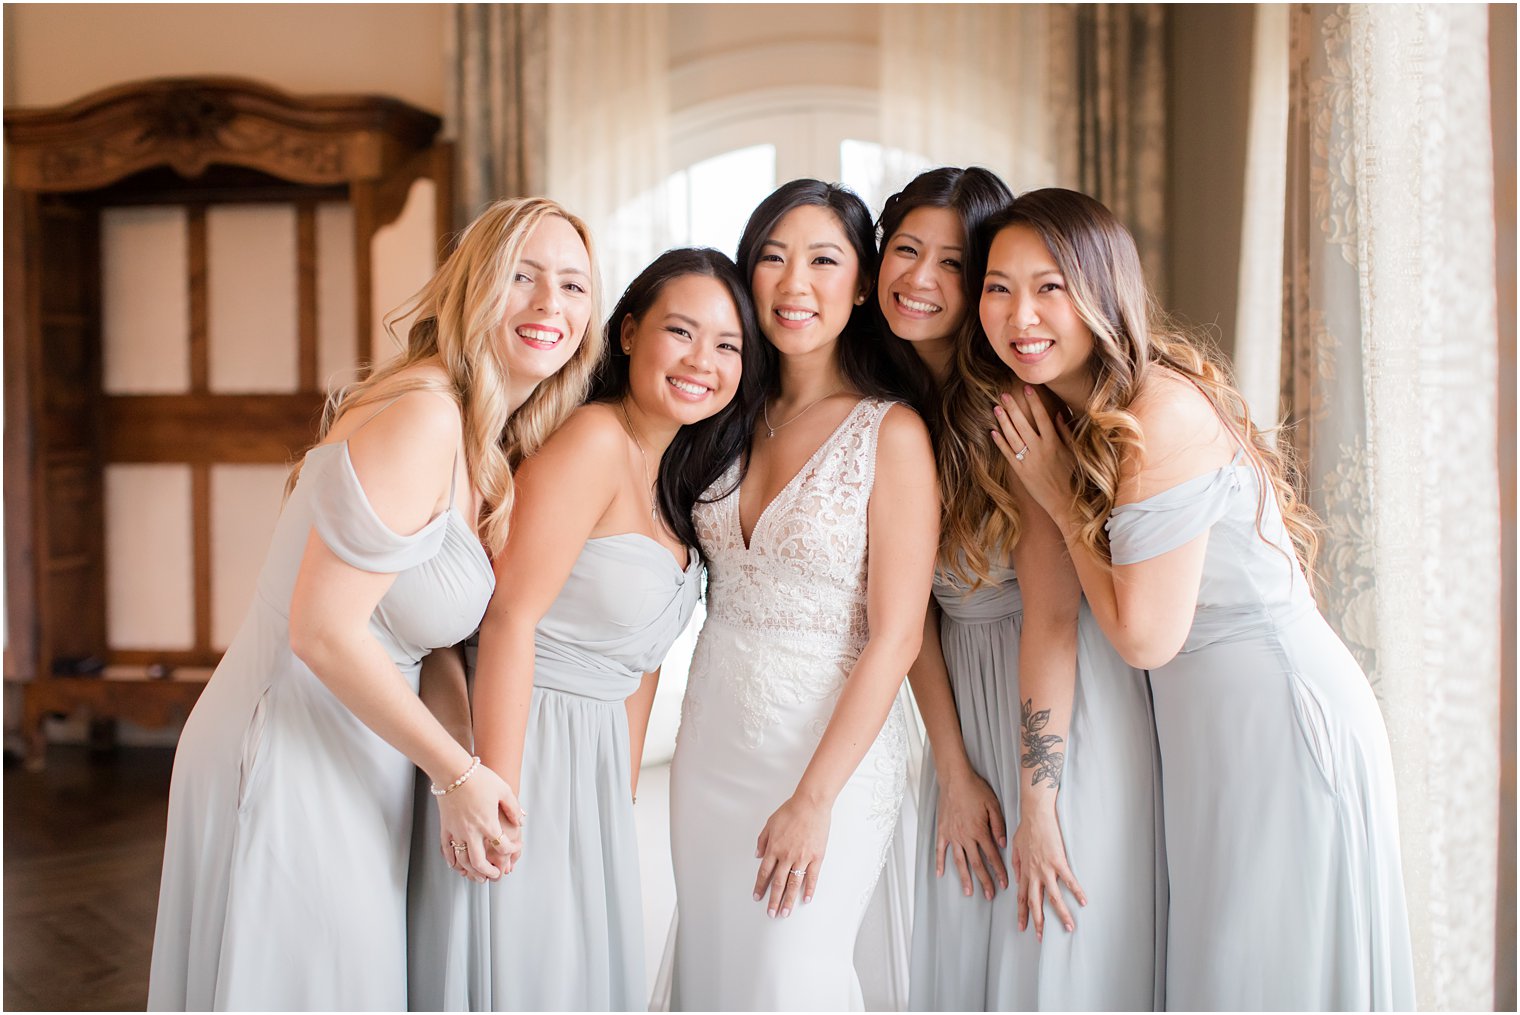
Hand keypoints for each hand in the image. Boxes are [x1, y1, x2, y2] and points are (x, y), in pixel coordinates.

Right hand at [436, 761, 524, 881]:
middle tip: (496, 875)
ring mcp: (456, 831)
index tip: (515, 848)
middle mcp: (472, 831)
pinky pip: (447, 850)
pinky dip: (452, 861)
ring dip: (471, 872)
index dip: (512, 850)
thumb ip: (513, 807)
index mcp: (488, 823)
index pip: (503, 846)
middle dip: (489, 872)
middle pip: (480, 862)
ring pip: (462, 860)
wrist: (453, 771)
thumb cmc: (478, 778)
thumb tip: (520, 820)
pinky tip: (456, 865)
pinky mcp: (445, 827)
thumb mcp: (503, 790)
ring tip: (478, 877)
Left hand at [752, 794, 830, 917]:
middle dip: (774, 900)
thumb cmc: (791, 811)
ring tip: (785, 913)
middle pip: (778, 883)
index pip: (764, 872)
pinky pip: (812, 877)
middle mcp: (786, 856)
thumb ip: (762, 840)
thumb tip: (758, 854)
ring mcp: (802, 858)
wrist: (810, 805)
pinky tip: (806, 899)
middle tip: (771, 913)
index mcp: (774, 848)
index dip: (760, 886)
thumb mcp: (770, 823)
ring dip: (788, 900)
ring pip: (794, 884)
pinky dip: (809, 890)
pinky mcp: (816, 857)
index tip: (757, 896)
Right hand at [934, 767, 1008, 899]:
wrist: (954, 779)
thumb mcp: (993, 805)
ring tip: (968, 892)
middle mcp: (966, 837)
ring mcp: (952, 835)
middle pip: (977, 864)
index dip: (999, 871)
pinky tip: (940, 874)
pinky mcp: (942, 831)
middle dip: (985, 881)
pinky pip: (940, 850)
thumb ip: (999, 826)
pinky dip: (940, 863)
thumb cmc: (975, 789)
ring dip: (964, 877)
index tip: (1004, 884)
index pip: (992, 856)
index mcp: (980, 831)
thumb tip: (1002, 845)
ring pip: (959, 861)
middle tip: (989, 895)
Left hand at [991, 387, 1075, 519]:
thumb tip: (1058, 414)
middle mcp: (1039, 449)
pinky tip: (992, 431)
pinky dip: (999, 442)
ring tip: (996, 408)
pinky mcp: (1020, 471)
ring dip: (1003, 421)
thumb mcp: (1073, 452)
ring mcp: (1028, 460)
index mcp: (1053, 442)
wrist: (1065, 502)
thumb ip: (1065, 432)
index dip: (1034, 402)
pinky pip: (1007, 454)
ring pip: (1012, 437)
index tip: (1027, 388)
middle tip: (1003, 394)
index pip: (1042, 417)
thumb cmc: (1073, 476)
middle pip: (1023, 423)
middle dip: (1012, 407)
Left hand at [1011, 794, 1085, 938]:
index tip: (1023, 927)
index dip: (1022, 913)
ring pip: (1053, 897)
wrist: (1035, 814)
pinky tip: (1083, 901)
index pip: (1021, 897)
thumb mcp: (1015, 847)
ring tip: (1069, 927)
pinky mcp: (1059, 861)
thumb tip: (1017, 878)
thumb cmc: (1026, 828)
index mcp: (1024, 871)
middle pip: (1035, 902)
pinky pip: (1069, 880)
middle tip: (1041, 937)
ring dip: (1061, 913)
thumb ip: (1016, 864)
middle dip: (1038, 921)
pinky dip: (1077, 891)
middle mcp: (1034, 873)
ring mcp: (1046, 868)